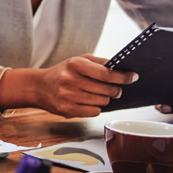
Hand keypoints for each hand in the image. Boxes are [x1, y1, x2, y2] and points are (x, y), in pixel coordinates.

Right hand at [0, 55, 136, 117]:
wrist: (38, 87)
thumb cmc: (62, 72)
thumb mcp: (77, 60)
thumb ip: (99, 62)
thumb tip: (121, 69)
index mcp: (75, 64)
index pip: (107, 73)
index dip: (123, 77)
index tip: (133, 77)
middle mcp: (70, 79)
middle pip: (107, 90)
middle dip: (115, 90)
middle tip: (114, 89)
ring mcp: (68, 96)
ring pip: (103, 102)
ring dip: (104, 99)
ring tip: (96, 94)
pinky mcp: (67, 110)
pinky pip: (94, 112)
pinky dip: (95, 107)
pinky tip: (87, 101)